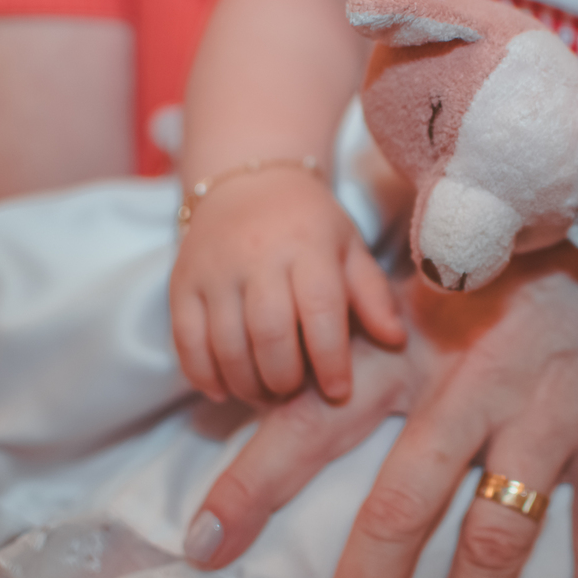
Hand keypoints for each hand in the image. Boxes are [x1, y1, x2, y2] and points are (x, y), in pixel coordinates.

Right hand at [170, 169, 404, 404]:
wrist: (247, 182)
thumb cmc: (309, 225)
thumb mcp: (349, 248)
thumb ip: (372, 294)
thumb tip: (396, 340)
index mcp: (307, 244)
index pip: (319, 308)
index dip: (330, 358)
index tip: (339, 390)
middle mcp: (256, 255)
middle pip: (268, 332)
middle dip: (285, 378)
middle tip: (296, 394)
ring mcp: (213, 270)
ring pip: (225, 343)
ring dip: (248, 384)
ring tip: (267, 396)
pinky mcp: (181, 283)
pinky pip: (186, 340)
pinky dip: (204, 375)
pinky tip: (226, 390)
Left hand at [187, 246, 577, 577]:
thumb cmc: (499, 262)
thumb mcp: (419, 284)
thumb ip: (361, 336)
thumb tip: (283, 385)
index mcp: (405, 350)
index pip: (311, 420)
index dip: (253, 484)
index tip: (204, 546)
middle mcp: (466, 387)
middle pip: (401, 509)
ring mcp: (542, 413)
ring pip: (493, 538)